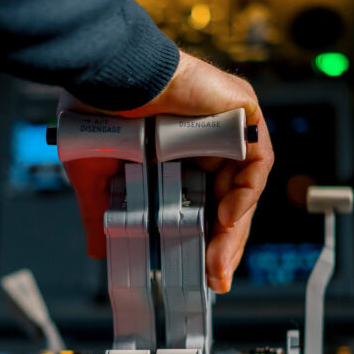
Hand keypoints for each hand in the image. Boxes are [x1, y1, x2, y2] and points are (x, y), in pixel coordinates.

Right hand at [59, 50, 273, 292]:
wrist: (108, 77)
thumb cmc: (98, 110)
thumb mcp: (98, 177)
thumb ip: (103, 214)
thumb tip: (96, 251)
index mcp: (178, 154)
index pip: (203, 205)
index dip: (204, 240)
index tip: (201, 272)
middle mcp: (208, 141)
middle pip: (228, 202)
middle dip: (223, 245)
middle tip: (212, 276)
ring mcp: (228, 127)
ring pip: (244, 189)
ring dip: (235, 230)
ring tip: (217, 261)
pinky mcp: (242, 113)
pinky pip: (256, 162)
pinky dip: (245, 194)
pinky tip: (227, 220)